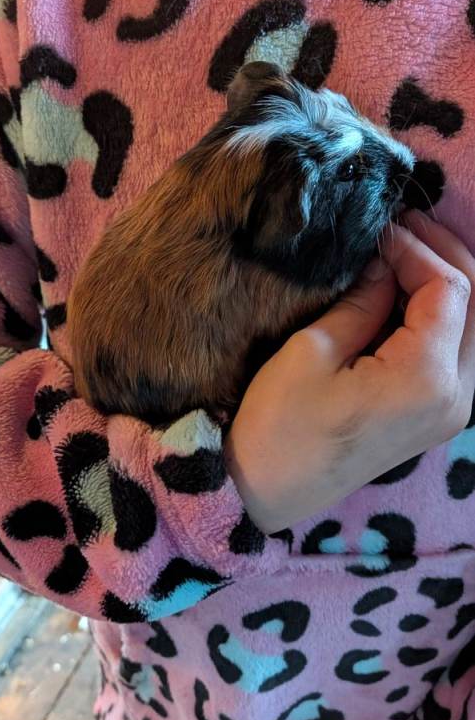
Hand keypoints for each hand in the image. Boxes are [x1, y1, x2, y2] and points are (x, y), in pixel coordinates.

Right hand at [223, 209, 474, 534]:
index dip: (416, 249)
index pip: (448, 289)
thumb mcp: (311, 352)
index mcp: (427, 380)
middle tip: (403, 224)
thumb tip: (386, 262)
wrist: (266, 495)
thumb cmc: (278, 428)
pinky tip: (409, 292)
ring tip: (408, 249)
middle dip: (443, 255)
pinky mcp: (437, 416)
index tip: (377, 230)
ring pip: (474, 326)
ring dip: (448, 283)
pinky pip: (459, 351)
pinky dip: (443, 314)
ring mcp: (452, 411)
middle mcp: (457, 397)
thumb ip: (363, 301)